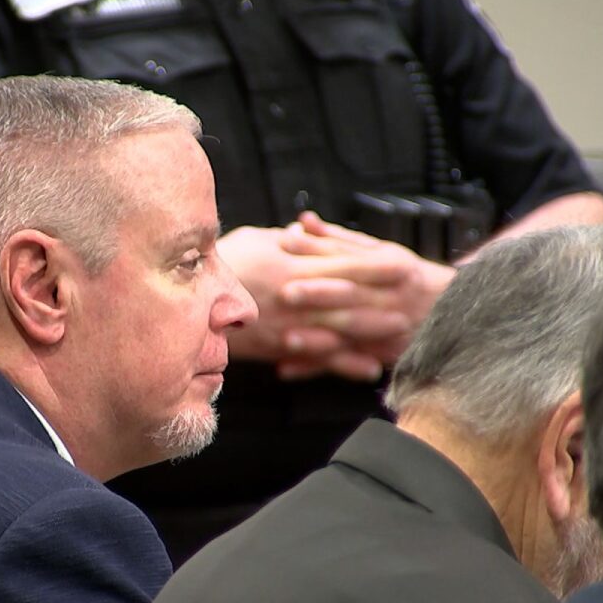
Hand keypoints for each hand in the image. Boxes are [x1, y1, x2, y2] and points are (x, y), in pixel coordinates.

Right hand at [217, 225, 403, 381]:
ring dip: (372, 333)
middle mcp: (295, 297)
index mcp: (291, 266)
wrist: (187, 302)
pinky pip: (318, 359)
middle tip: (415, 305)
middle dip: (383, 303)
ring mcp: (289, 325)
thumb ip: (283, 240)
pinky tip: (369, 369)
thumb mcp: (252, 240)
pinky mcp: (279, 348)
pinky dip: (345, 364)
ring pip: (339, 330)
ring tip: (401, 335)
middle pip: (349, 300)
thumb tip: (303, 233)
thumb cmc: (220, 264)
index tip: (405, 264)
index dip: (376, 264)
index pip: (344, 263)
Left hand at [276, 212, 455, 372]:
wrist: (456, 313)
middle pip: (353, 295)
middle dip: (320, 294)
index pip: (351, 258)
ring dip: (317, 338)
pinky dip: (317, 367)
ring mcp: (388, 331)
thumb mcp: (381, 252)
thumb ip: (339, 240)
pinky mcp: (381, 357)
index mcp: (391, 267)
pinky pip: (345, 365)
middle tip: (286, 293)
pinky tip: (288, 369)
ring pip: (350, 334)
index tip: (286, 243)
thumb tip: (303, 221)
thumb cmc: (407, 278)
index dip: (319, 251)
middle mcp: (391, 298)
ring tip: (286, 339)